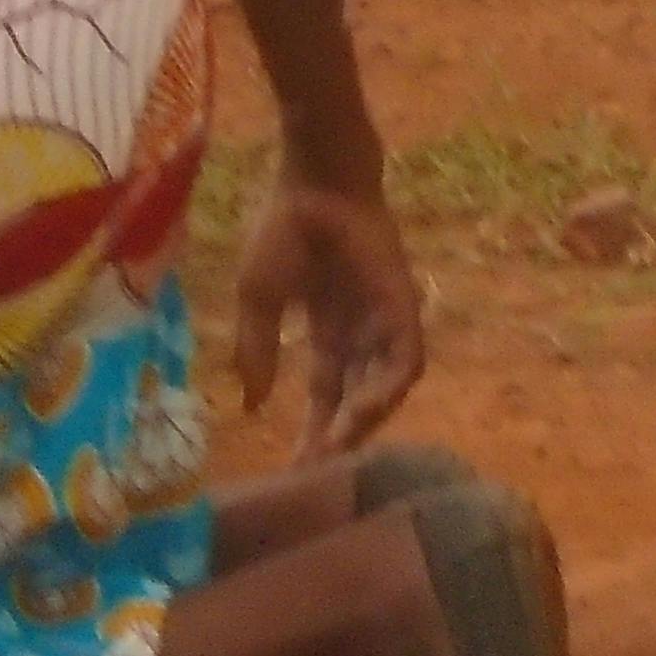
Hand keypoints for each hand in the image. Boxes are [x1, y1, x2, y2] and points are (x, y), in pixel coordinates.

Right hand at [230, 177, 429, 456]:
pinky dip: (387, 390)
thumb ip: (256, 351)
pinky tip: (361, 411)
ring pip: (385, 387)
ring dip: (364, 420)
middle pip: (356, 399)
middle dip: (339, 437)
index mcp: (327, 328)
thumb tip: (250, 407)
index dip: (313, 430)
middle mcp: (361, 331)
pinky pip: (405, 361)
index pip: (326, 392)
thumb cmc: (284, 229)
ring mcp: (385, 320)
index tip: (294, 469)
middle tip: (318, 474)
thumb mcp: (257, 299)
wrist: (314, 181)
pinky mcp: (404, 307)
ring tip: (337, 448)